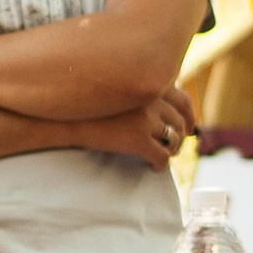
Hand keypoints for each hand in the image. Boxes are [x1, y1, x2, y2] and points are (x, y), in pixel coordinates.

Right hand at [77, 86, 191, 168]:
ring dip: (172, 151)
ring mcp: (146, 119)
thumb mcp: (116, 87)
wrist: (64, 117)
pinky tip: (153, 168)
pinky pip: (162, 157)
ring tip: (164, 156)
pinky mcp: (139, 140)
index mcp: (148, 84)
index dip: (189, 116)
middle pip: (180, 122)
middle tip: (174, 147)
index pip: (182, 100)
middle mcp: (152, 98)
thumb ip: (137, 90)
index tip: (188, 127)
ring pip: (174, 140)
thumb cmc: (85, 104)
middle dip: (180, 137)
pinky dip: (161, 165)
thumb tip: (157, 107)